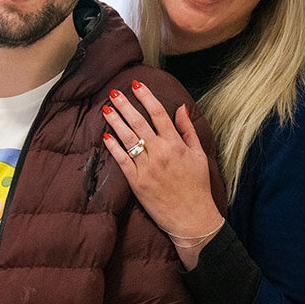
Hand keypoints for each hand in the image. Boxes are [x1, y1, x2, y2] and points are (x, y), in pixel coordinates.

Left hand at [101, 81, 220, 262]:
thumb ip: (188, 130)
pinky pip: (122, 160)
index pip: (158, 114)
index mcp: (176, 145)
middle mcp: (161, 153)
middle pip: (139, 122)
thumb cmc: (197, 187)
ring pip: (127, 139)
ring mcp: (147, 167)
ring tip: (105, 108)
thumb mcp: (199, 155)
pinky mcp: (137, 182)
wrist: (192, 218)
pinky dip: (113, 147)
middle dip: (125, 105)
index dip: (146, 97)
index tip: (136, 85)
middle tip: (114, 92)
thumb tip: (180, 107)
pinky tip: (105, 135)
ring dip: (115, 121)